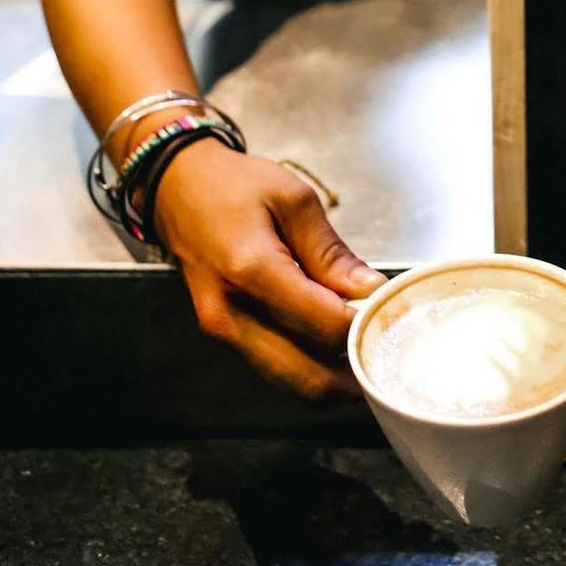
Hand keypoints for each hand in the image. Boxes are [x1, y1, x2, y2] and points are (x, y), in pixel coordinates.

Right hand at [153, 139, 385, 401]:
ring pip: (290, 380)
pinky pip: (273, 364)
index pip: (323, 324)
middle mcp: (231, 313)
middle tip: (386, 355)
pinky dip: (308, 365)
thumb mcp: (293, 200)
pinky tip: (331, 346)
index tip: (388, 313)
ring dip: (331, 378)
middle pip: (305, 375)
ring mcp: (222, 329)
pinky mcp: (222, 333)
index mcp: (251, 270)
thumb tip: (370, 291)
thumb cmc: (233, 185)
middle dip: (351, 375)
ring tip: (364, 352)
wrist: (177, 187)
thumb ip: (331, 253)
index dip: (363, 326)